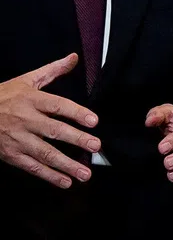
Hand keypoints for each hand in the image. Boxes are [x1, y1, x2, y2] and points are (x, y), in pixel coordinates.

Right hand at [0, 53, 99, 187]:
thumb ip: (52, 71)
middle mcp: (25, 119)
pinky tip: (66, 182)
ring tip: (86, 173)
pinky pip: (32, 167)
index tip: (94, 121)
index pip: (57, 105)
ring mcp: (17, 138)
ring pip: (44, 153)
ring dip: (66, 164)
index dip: (76, 112)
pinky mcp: (11, 154)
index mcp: (30, 100)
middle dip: (76, 139)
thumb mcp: (26, 81)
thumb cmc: (4, 96)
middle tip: (96, 146)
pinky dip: (49, 176)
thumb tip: (74, 58)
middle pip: (54, 130)